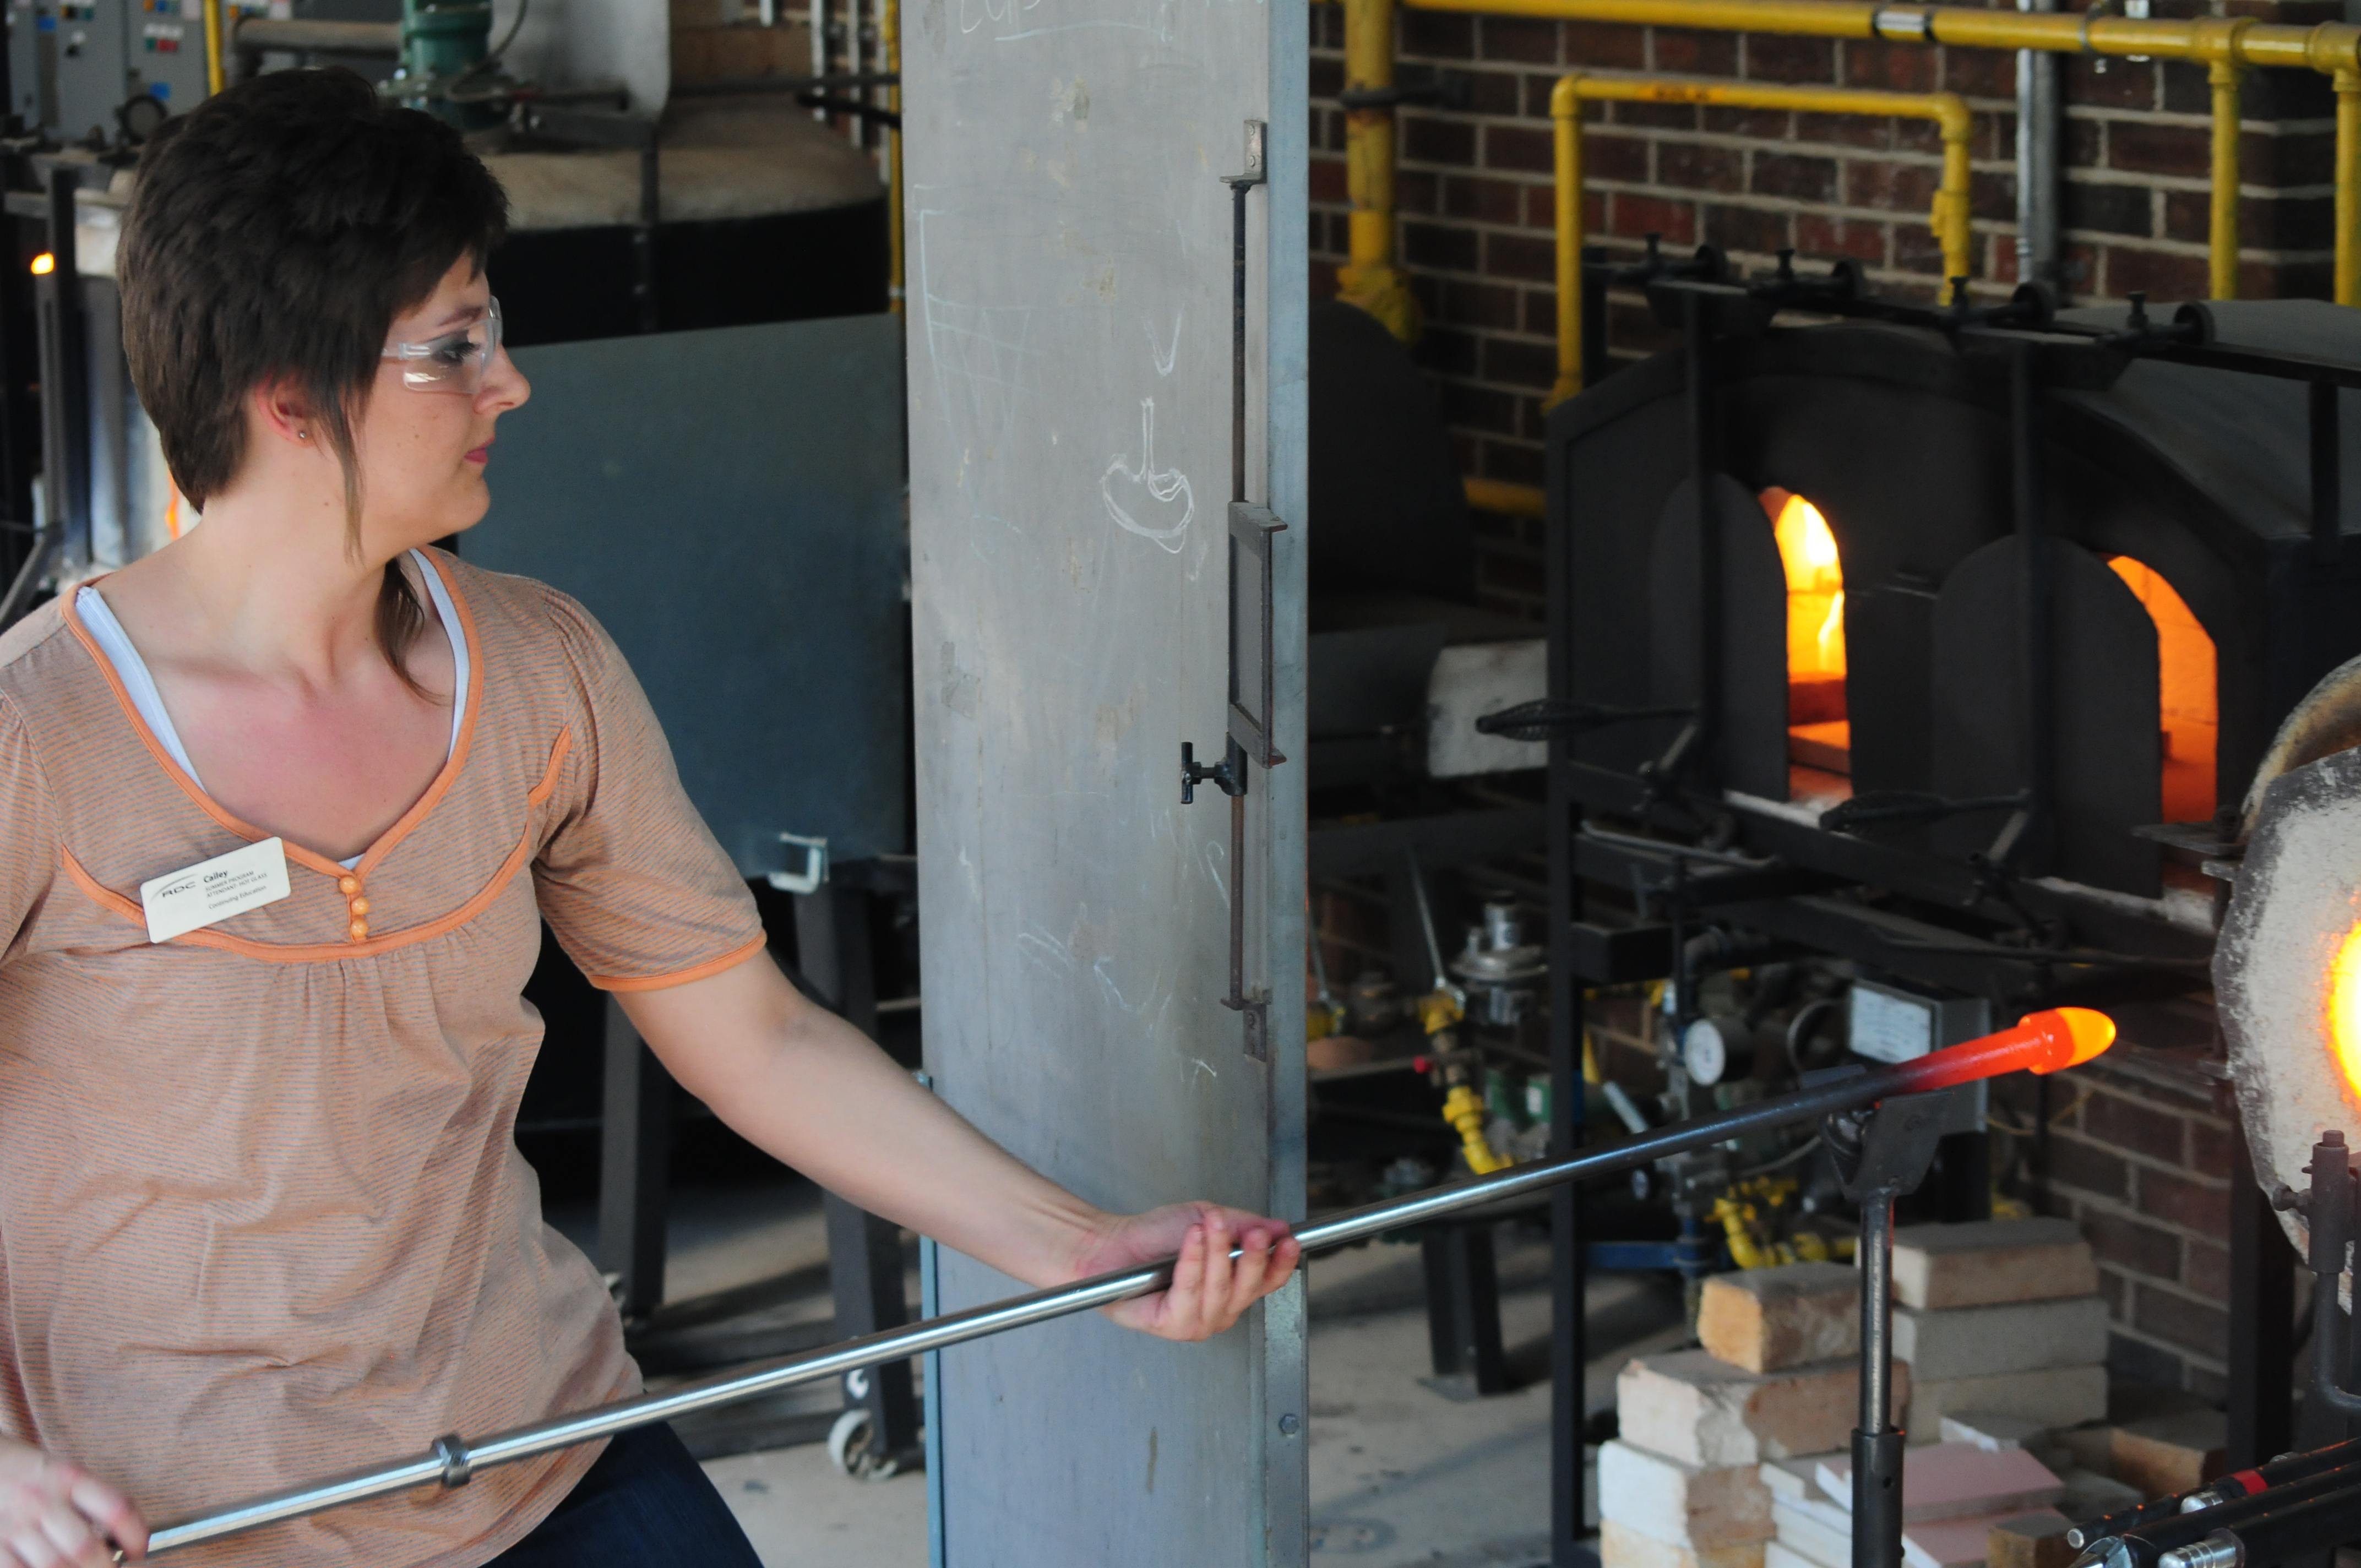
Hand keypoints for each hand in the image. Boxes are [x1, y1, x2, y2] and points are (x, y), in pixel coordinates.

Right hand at [0, 1440, 144, 1565]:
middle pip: (84, 1546)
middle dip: (103, 1567)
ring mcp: (15, 1522)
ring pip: (53, 1565)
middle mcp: (42, 1499)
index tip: (139, 1551)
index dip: (135, 1535)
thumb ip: (87, 1500)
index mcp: (69, 1477)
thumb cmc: (27, 1471)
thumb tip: (117, 1539)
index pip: (115, 1507)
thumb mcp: (62, 1473)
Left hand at [1071, 1203, 1300, 1341]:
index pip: (1269, 1281)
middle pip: (1248, 1288)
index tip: (1289, 1240)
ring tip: (1210, 1223)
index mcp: (1233, 1288)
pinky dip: (1191, 1261)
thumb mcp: (1207, 1219)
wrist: (1114, 1244)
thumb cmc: (1156, 1236)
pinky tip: (1192, 1238)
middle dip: (1253, 1256)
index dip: (1281, 1263)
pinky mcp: (1171, 1325)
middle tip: (1253, 1232)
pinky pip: (1189, 1292)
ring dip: (1216, 1252)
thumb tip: (1277, 1228)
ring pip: (1220, 1289)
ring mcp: (1196, 1322)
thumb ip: (1242, 1225)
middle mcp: (1219, 1311)